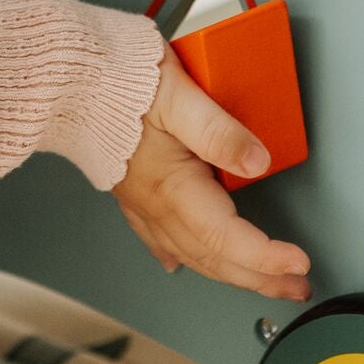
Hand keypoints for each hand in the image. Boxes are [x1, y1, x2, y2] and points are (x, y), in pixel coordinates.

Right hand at [113, 47, 310, 301]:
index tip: (298, 262)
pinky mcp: (130, 190)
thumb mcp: (178, 95)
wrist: (65, 78)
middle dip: (259, 277)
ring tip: (262, 280)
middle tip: (296, 284)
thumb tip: (258, 161)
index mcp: (172, 187)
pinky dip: (180, 255)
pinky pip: (158, 237)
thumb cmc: (116, 81)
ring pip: (192, 253)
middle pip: (215, 256)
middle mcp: (156, 203)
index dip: (266, 257)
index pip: (228, 239)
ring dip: (230, 272)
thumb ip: (220, 131)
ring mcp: (140, 201)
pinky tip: (180, 263)